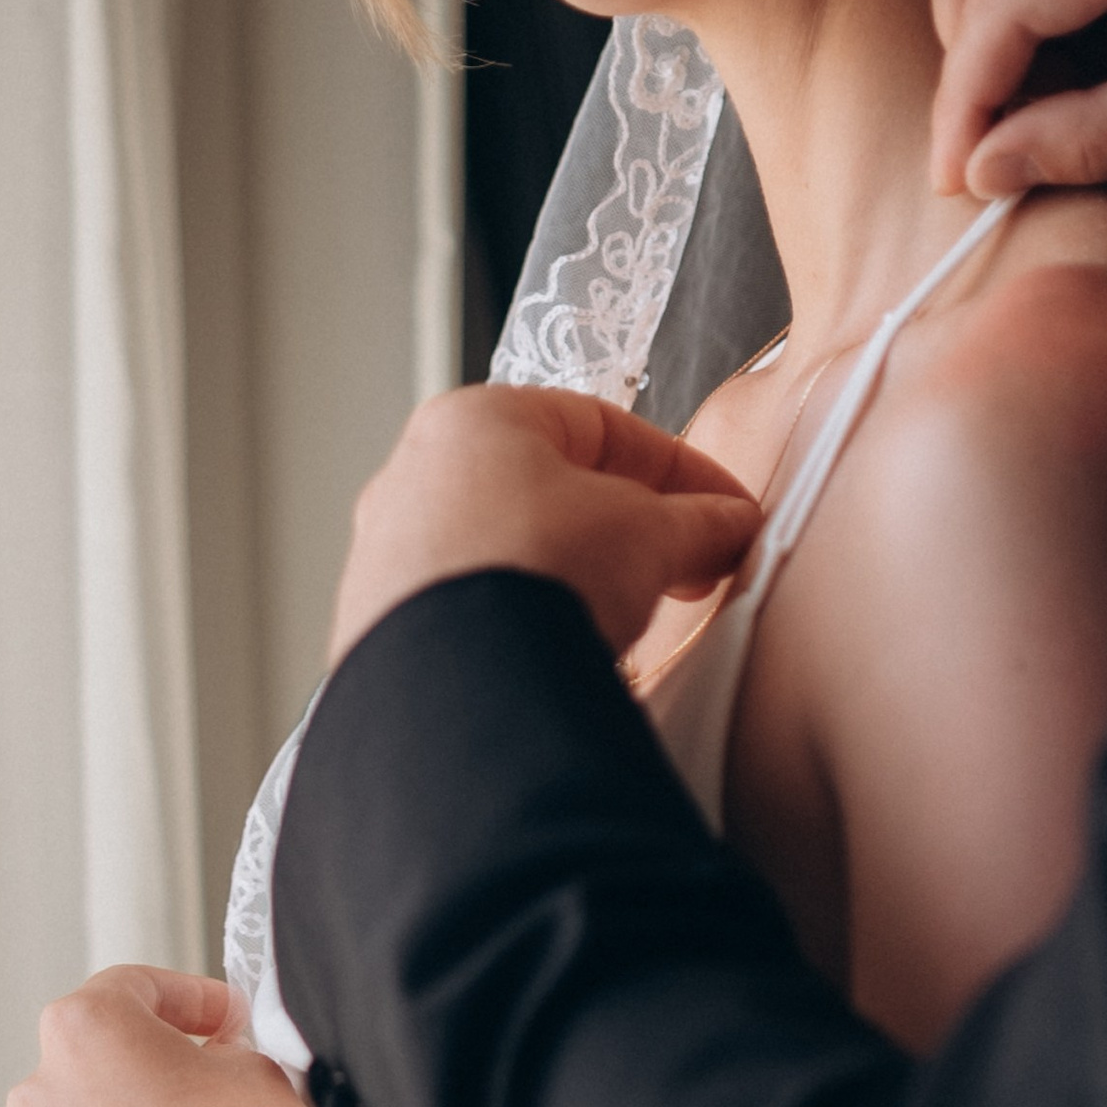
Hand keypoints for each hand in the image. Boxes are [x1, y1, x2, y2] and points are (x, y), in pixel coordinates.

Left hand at [3, 964, 298, 1106]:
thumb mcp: (257, 1066)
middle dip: (143, 1084)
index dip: (189, 1000)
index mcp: (85, 1031)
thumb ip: (219, 1053)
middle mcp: (41, 1097)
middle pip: (91, 1075)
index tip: (224, 1021)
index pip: (131, 989)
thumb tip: (209, 1067)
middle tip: (203, 1103)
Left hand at [329, 384, 759, 669]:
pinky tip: (563, 659)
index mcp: (473, 420)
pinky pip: (470, 615)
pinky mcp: (378, 631)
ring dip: (573, 579)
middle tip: (683, 567)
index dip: (676, 470)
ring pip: (505, 553)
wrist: (462, 686)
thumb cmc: (541, 574)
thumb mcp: (649, 535)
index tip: (721, 509)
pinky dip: (521, 628)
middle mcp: (412, 477)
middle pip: (547, 490)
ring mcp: (385, 557)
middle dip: (626, 530)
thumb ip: (698, 523)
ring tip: (625, 622)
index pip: (600, 425)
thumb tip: (729, 526)